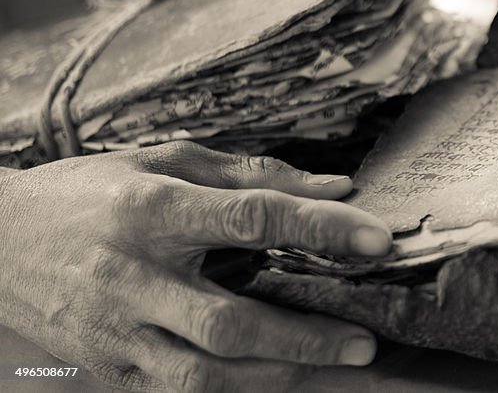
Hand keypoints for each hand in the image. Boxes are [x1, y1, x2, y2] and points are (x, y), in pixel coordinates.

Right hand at [0, 141, 392, 390]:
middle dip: (305, 336)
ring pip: (204, 374)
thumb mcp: (163, 160)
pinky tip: (275, 378)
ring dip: (278, 375)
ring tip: (332, 365)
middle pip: (229, 319)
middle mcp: (133, 276)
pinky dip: (234, 390)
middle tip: (363, 339)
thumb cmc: (89, 192)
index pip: (251, 218)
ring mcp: (117, 332)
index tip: (376, 239)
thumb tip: (333, 188)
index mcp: (152, 210)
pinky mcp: (109, 369)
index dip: (320, 229)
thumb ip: (250, 174)